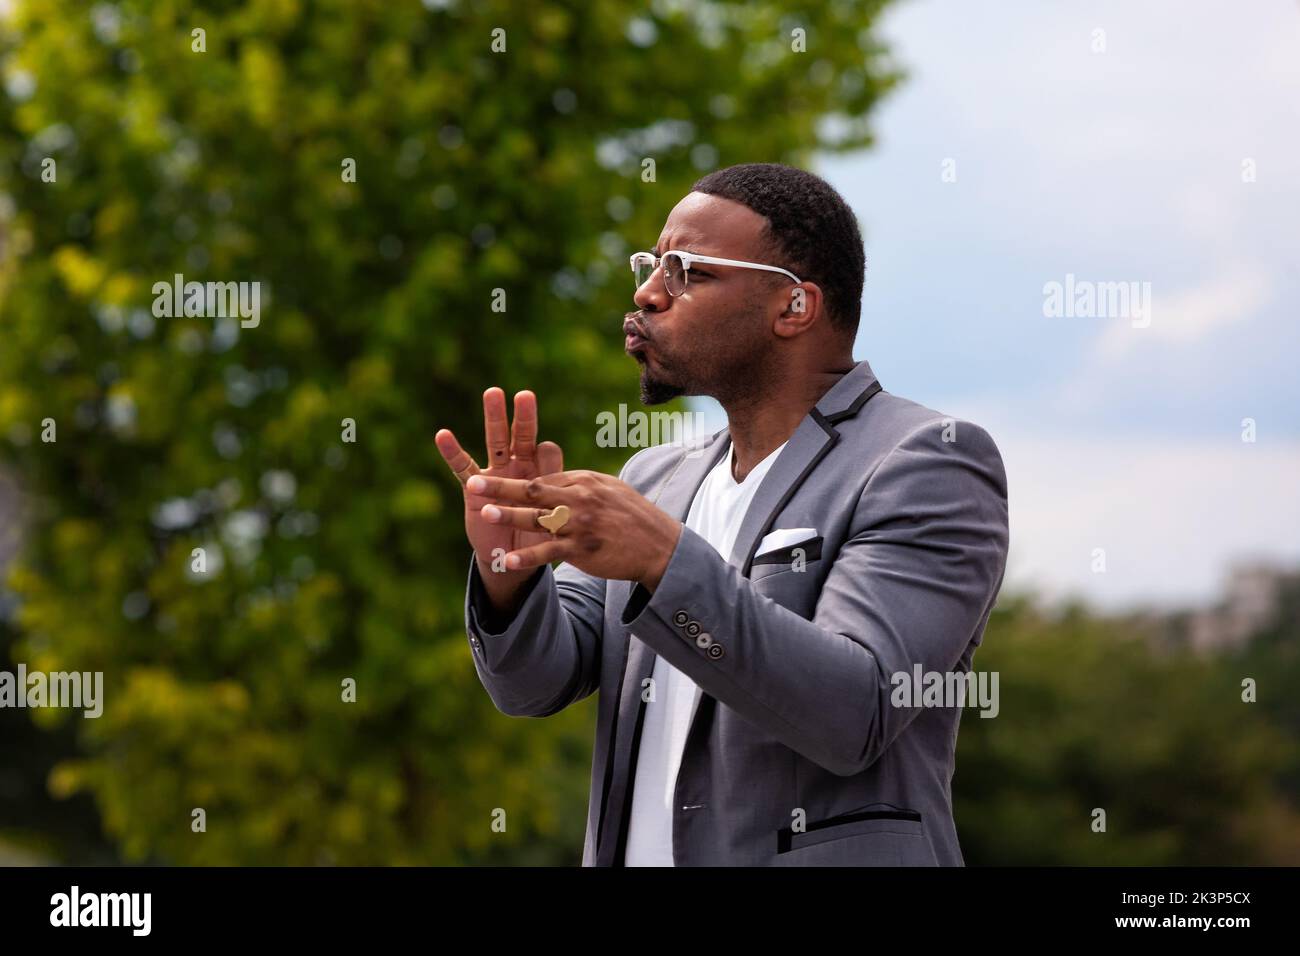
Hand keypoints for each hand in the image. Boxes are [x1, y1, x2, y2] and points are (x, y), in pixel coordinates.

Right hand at [435, 388, 563, 577]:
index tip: (546, 453)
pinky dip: (452, 451)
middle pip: (522, 436)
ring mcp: (496, 474)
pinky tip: (443, 435)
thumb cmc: (538, 533)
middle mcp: (519, 467)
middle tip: (526, 395)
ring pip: (496, 441)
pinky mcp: (474, 487)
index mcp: (541, 472)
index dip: (548, 453)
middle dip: (524, 416)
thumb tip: (558, 461)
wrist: (514, 557)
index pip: (547, 451)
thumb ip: (555, 490)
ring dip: (495, 418)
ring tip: (493, 393)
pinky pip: (462, 466)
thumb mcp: (551, 515)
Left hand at [464, 469, 682, 589]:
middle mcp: (580, 499)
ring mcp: (580, 525)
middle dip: (501, 486)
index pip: (545, 478)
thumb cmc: (632, 516)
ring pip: (537, 519)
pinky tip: (507, 561)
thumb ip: (580, 486)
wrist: (659, 546)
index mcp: (585, 481)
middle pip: (533, 490)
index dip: (518, 482)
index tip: (494, 483)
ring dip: (508, 516)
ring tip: (482, 514)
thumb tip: (555, 481)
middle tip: (473, 483)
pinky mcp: (582, 550)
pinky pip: (549, 553)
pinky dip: (528, 557)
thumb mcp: (609, 490)